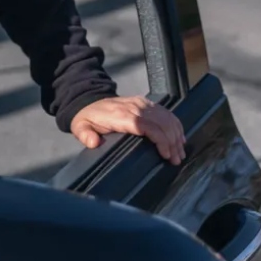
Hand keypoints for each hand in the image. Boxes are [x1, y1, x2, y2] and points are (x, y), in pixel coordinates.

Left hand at [70, 96, 185, 165]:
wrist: (88, 100)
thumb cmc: (88, 118)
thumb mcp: (80, 127)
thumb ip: (86, 136)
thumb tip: (93, 143)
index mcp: (120, 115)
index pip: (146, 126)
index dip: (160, 140)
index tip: (166, 154)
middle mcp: (133, 107)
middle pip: (160, 123)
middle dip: (171, 142)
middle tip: (176, 159)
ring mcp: (141, 103)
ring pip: (165, 117)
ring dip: (176, 135)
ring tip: (180, 152)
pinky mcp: (145, 102)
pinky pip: (165, 112)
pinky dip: (174, 124)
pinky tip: (179, 137)